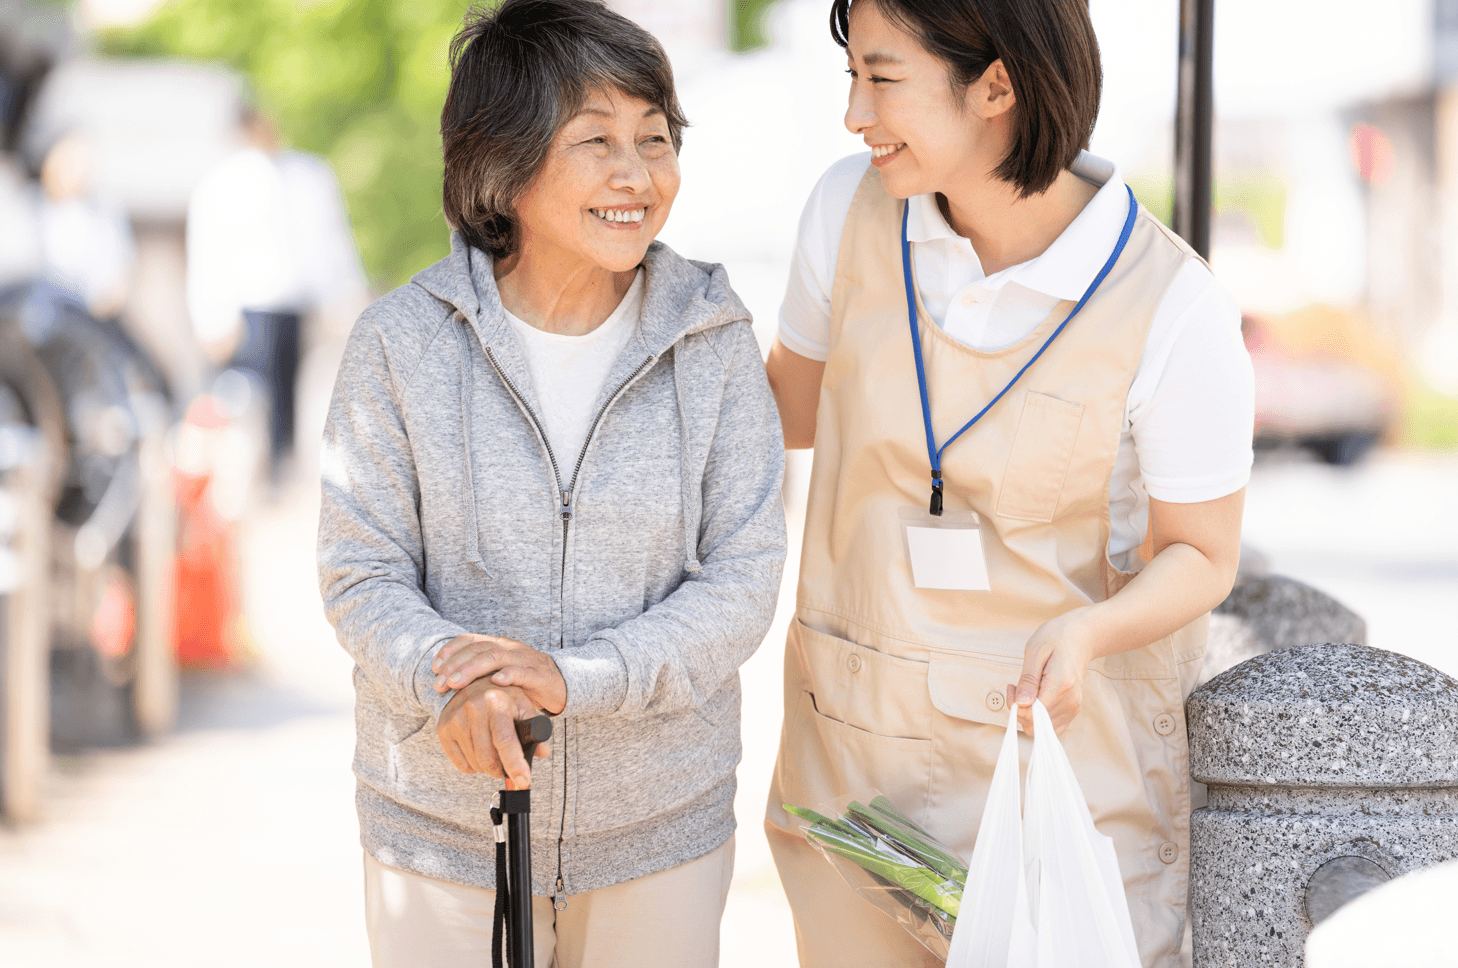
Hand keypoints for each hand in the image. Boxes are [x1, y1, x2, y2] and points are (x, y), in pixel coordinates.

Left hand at [433, 634, 566, 715]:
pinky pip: (523, 672)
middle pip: (478, 649)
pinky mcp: (540, 675)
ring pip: (495, 658)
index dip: (450, 651)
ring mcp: (525, 659)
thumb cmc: (524, 682)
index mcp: (498, 645)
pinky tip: (495, 681)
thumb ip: (478, 674)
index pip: (470, 640)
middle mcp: (510, 648)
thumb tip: (444, 682)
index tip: (434, 667)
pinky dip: (509, 675)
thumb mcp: (499, 673)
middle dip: (455, 665)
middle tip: (439, 683)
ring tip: (456, 683)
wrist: (562, 685)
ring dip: (472, 670)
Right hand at [436, 679, 551, 787]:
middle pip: (488, 758)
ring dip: (488, 768)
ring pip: (475, 763)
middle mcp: (474, 708)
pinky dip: (473, 767)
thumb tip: (542, 752)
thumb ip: (535, 729)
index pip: (505, 741)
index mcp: (497, 701)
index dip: (515, 764)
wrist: (472, 681)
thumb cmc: (503, 696)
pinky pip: (461, 764)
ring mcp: (456, 718)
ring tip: (494, 755)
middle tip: (508, 768)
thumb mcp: (523, 706)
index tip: (523, 781)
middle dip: (502, 770)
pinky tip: (479, 753)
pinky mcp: (444, 728)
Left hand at [1008, 607, 1098, 736]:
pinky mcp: (1072, 710)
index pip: (1032, 714)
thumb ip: (1028, 680)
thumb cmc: (1056, 638)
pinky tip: (1035, 698)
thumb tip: (1021, 704)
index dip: (1015, 705)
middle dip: (1019, 709)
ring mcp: (1073, 708)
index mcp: (1061, 685)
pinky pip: (1050, 727)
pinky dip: (1038, 717)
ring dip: (1027, 713)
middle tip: (1017, 687)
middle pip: (1035, 725)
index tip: (1012, 686)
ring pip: (1040, 729)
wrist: (1081, 637)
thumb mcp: (1035, 651)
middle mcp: (1070, 701)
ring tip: (1027, 690)